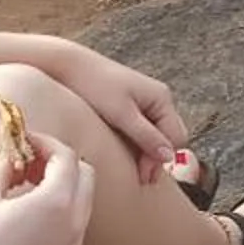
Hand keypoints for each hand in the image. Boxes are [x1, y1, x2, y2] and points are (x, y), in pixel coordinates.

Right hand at [0, 132, 95, 244]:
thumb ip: (3, 168)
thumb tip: (11, 153)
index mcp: (56, 201)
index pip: (66, 156)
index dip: (46, 142)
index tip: (26, 138)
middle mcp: (74, 218)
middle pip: (84, 171)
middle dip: (60, 159)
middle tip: (30, 158)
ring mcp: (76, 237)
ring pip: (84, 194)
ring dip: (64, 180)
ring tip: (28, 180)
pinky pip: (77, 215)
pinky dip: (63, 201)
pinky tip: (32, 204)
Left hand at [56, 47, 187, 183]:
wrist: (67, 65)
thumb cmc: (93, 85)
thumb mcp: (121, 114)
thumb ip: (146, 135)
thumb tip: (168, 157)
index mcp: (162, 98)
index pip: (176, 138)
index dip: (162, 159)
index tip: (144, 177)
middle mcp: (159, 99)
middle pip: (170, 137)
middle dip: (157, 158)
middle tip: (141, 179)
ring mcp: (145, 102)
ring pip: (157, 135)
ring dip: (148, 152)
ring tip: (134, 170)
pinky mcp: (131, 105)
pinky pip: (144, 129)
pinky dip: (138, 143)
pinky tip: (126, 153)